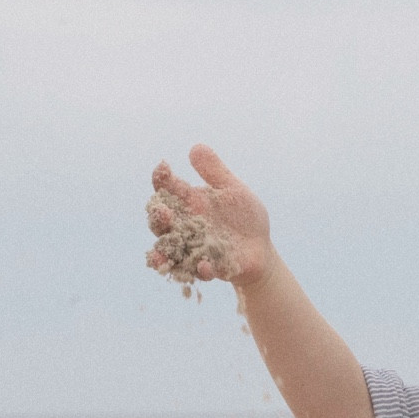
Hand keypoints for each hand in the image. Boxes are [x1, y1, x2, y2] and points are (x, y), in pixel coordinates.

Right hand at [147, 146, 273, 289]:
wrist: (260, 249)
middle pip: (160, 221)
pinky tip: (206, 266)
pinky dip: (200, 269)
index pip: (167, 189)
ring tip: (161, 255)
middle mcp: (184, 226)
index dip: (162, 179)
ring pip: (169, 251)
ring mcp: (193, 248)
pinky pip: (198, 270)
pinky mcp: (208, 267)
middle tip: (161, 212)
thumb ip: (215, 172)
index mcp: (188, 203)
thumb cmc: (244, 217)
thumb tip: (196, 147)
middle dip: (157, 217)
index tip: (163, 169)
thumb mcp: (234, 190)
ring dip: (164, 253)